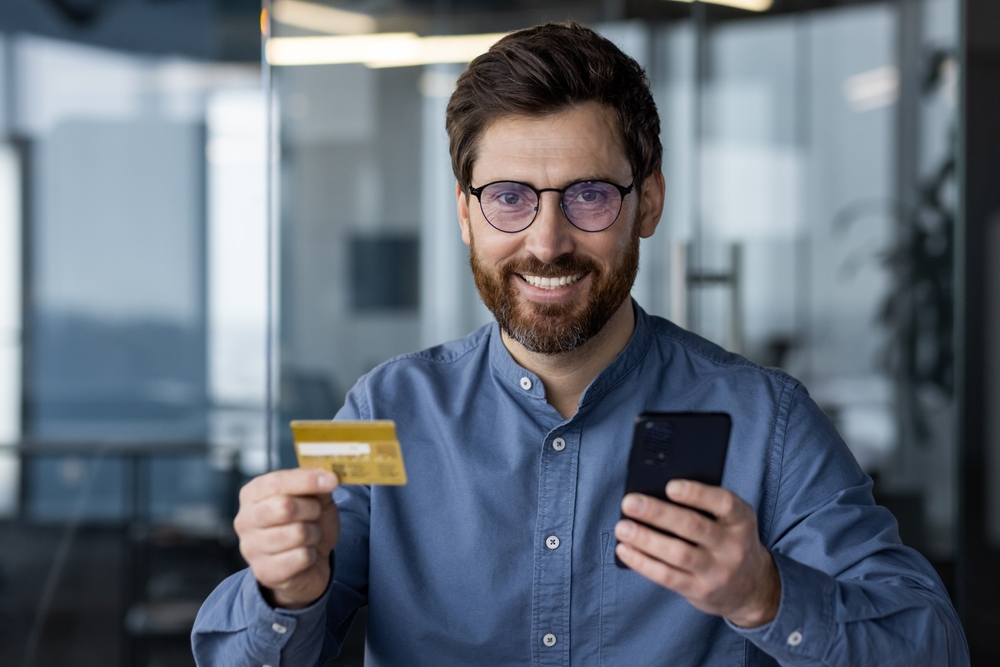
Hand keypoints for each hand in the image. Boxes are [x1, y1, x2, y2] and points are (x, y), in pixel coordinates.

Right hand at [233, 469, 339, 608]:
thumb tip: (328, 477)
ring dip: (314, 533)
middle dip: (311, 509)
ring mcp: (251, 548)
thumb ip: (316, 484)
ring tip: (310, 535)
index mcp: (253, 494)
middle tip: (316, 513)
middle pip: (284, 507)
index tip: (332, 480)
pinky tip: (305, 554)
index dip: (307, 480)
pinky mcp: (264, 571)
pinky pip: (301, 557)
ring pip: (297, 533)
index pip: (276, 482)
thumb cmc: (306, 524)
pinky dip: (312, 554)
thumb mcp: (314, 498)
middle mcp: (245, 520)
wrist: (308, 564)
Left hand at [614, 480, 779, 627]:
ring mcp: (718, 571)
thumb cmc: (727, 540)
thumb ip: (704, 506)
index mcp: (741, 519)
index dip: (696, 493)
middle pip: (693, 526)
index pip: (723, 503)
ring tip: (622, 527)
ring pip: (678, 553)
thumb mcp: (729, 520)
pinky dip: (643, 563)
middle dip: (658, 513)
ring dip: (646, 539)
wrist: (751, 588)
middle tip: (629, 502)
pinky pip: (668, 576)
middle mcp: (733, 546)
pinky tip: (625, 550)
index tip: (669, 486)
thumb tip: (655, 493)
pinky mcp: (700, 590)